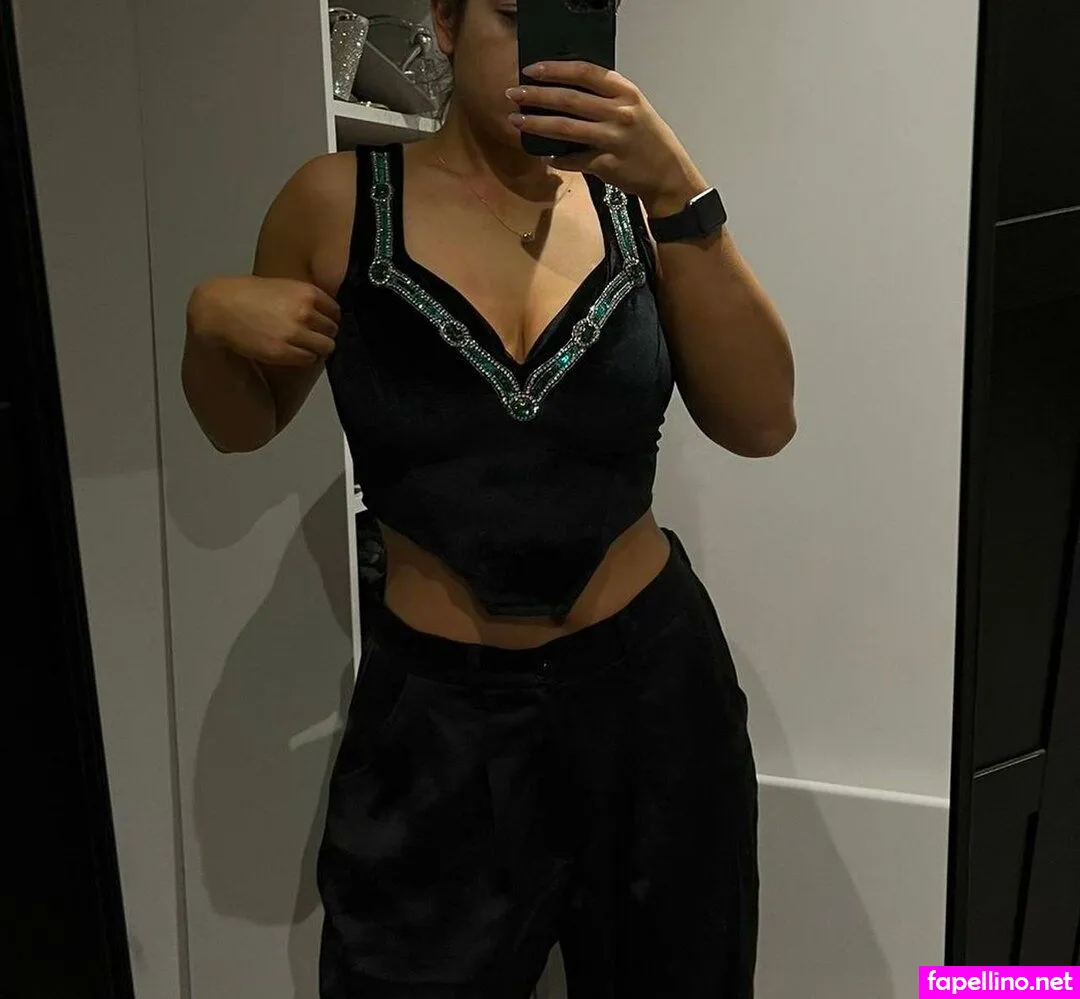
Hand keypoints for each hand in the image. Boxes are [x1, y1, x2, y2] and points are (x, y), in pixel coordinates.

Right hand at [188, 276, 340, 366]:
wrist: (220, 308)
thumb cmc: (249, 294)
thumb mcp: (282, 286)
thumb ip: (305, 298)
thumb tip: (326, 314)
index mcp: (307, 292)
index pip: (336, 311)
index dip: (329, 319)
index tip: (322, 323)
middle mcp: (304, 312)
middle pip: (333, 331)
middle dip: (325, 334)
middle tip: (312, 336)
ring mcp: (294, 333)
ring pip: (325, 347)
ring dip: (317, 348)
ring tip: (302, 345)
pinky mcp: (282, 351)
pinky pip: (308, 359)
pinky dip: (304, 358)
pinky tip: (292, 351)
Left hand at [507, 61, 709, 216]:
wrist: (668, 175)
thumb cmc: (647, 139)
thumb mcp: (634, 108)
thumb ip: (605, 98)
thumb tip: (565, 91)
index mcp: (625, 92)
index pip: (585, 72)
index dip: (555, 69)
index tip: (531, 70)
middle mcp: (619, 112)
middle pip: (569, 99)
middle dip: (536, 96)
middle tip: (513, 93)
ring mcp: (613, 139)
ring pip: (566, 128)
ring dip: (536, 124)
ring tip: (516, 121)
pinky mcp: (607, 165)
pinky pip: (574, 159)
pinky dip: (557, 158)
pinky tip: (546, 156)